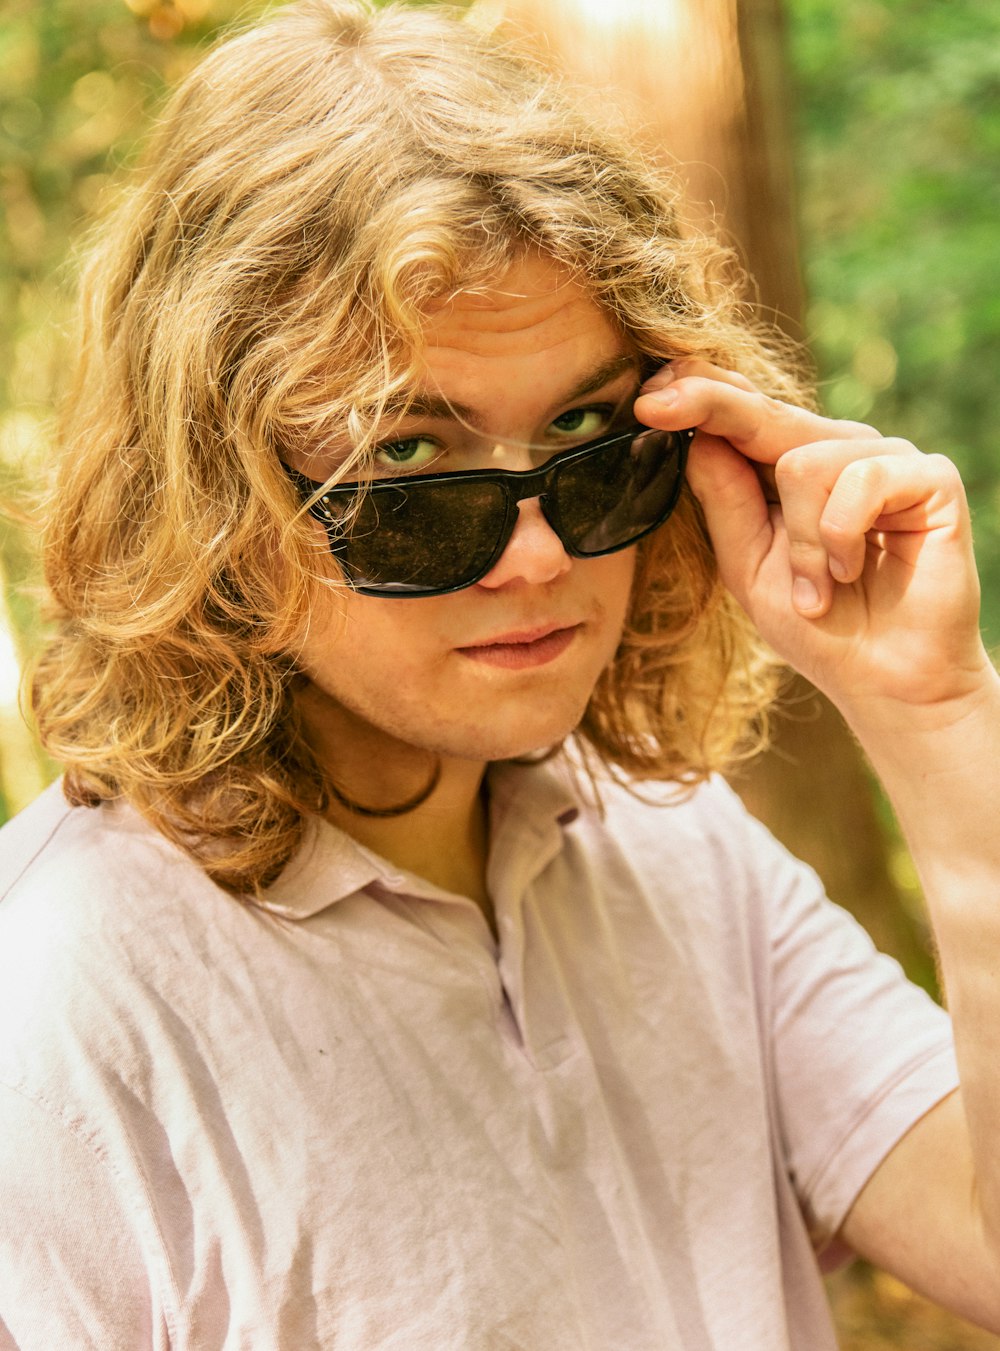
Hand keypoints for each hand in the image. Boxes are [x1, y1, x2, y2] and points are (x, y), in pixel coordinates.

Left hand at [634, 361, 990, 725]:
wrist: (885, 680)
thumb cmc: (816, 626)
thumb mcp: (748, 565)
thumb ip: (725, 502)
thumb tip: (695, 437)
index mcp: (790, 466)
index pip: (740, 413)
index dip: (694, 396)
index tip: (641, 400)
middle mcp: (837, 450)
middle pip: (763, 412)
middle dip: (709, 406)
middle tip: (654, 406)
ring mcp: (885, 458)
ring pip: (805, 461)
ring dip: (802, 542)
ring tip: (819, 590)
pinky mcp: (930, 477)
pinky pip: (860, 479)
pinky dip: (841, 537)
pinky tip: (851, 573)